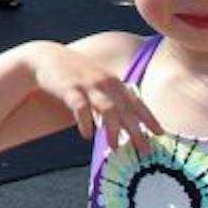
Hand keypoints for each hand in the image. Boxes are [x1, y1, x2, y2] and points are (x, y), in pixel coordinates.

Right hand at [30, 43, 159, 150]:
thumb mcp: (97, 81)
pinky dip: (86, 122)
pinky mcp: (70, 88)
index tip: (160, 134)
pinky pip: (81, 108)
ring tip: (114, 147)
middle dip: (136, 130)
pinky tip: (87, 135)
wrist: (46, 57)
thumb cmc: (75, 74)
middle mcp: (105, 82)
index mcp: (114, 82)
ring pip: (107, 109)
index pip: (136, 102)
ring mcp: (88, 84)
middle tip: (144, 150)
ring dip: (112, 129)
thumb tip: (124, 121)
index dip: (148, 118)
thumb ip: (111, 97)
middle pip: (125, 109)